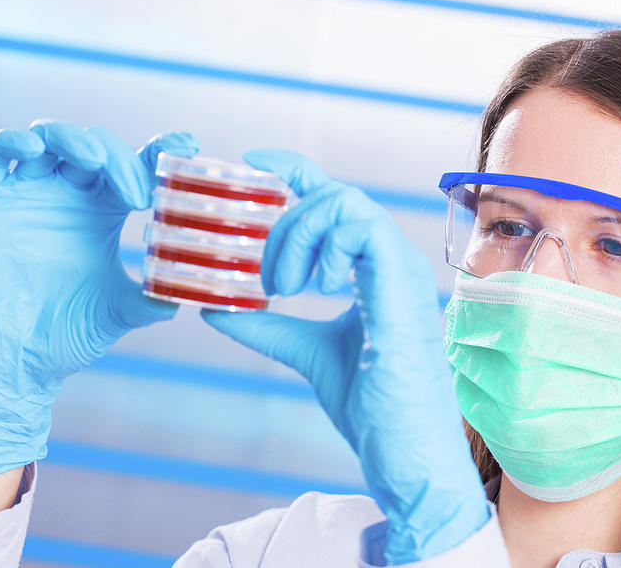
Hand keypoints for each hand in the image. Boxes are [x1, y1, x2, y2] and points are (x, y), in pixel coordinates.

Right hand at [0, 121, 198, 477]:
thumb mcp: (122, 311)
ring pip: (50, 138)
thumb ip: (154, 297)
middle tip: (140, 196)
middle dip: (122, 159)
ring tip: (96, 163)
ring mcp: (28, 194)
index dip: (160, 148)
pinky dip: (13, 141)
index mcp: (103, 211)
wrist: (17, 363)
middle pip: (98, 146)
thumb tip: (192, 290)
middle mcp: (68, 195)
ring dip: (75, 139)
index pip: (135, 164)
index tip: (187, 145)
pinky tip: (34, 149)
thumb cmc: (69, 334)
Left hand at [201, 150, 489, 562]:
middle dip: (283, 220)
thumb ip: (266, 326)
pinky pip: (363, 231)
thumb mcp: (306, 353)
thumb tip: (214, 307)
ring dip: (299, 235)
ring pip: (346, 204)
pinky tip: (314, 287)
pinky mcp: (402, 288)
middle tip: (263, 275)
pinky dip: (327, 248)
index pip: (334, 199)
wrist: (406, 455)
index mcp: (374, 270)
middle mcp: (391, 262)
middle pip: (334, 195)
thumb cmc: (373, 407)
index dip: (293, 171)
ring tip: (281, 286)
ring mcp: (401, 271)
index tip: (252, 165)